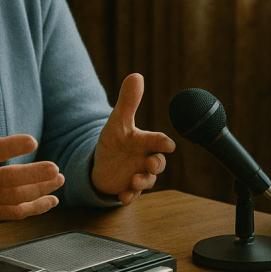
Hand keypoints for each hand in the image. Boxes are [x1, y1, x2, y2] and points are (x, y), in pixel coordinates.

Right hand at [0, 90, 65, 232]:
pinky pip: (13, 213)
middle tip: (55, 168)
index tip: (33, 141)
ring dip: (39, 190)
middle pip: (7, 180)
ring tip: (59, 179)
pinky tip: (52, 201)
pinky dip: (34, 208)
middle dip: (33, 175)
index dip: (12, 147)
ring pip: (14, 198)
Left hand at [91, 73, 175, 204]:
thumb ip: (128, 101)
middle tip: (150, 164)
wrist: (103, 164)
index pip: (157, 140)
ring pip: (147, 180)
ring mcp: (138, 175)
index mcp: (144, 142)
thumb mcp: (117, 121)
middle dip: (157, 165)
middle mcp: (145, 159)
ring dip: (143, 182)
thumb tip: (136, 75)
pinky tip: (122, 197)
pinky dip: (129, 196)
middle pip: (158, 163)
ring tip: (133, 182)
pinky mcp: (128, 189)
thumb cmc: (115, 141)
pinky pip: (132, 195)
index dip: (162, 142)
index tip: (168, 144)